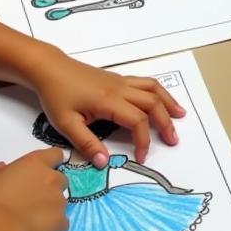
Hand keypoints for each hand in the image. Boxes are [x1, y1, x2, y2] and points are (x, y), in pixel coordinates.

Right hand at [0, 147, 68, 230]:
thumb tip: (3, 168)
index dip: (52, 161)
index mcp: (35, 164)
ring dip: (50, 208)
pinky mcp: (62, 222)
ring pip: (60, 202)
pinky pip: (61, 223)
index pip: (55, 155)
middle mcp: (52, 179)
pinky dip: (52, 227)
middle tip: (31, 201)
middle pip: (60, 179)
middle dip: (50, 188)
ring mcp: (59, 201)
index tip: (44, 170)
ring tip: (30, 220)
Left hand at [32, 54, 185, 166]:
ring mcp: (121, 81)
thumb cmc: (56, 95)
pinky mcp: (118, 79)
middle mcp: (120, 89)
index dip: (143, 141)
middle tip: (173, 140)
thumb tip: (104, 162)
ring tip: (180, 115)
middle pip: (152, 103)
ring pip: (153, 89)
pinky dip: (158, 92)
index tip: (141, 157)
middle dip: (165, 123)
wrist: (50, 68)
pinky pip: (146, 83)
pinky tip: (162, 100)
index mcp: (108, 101)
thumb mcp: (65, 123)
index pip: (137, 121)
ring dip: (168, 102)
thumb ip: (86, 143)